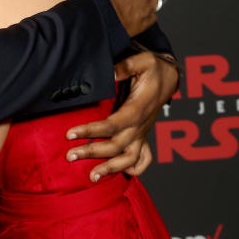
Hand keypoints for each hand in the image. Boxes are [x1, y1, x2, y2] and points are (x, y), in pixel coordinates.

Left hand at [64, 50, 178, 180]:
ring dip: (110, 168)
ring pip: (128, 159)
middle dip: (92, 152)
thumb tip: (110, 71)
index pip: (112, 125)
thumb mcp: (143, 61)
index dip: (91, 131)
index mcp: (137, 109)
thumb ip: (126, 66)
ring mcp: (142, 134)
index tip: (70, 134)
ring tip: (91, 177)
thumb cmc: (154, 69)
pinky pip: (143, 160)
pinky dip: (132, 169)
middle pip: (115, 146)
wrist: (169, 77)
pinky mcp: (143, 137)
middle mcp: (140, 126)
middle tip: (69, 156)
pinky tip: (119, 173)